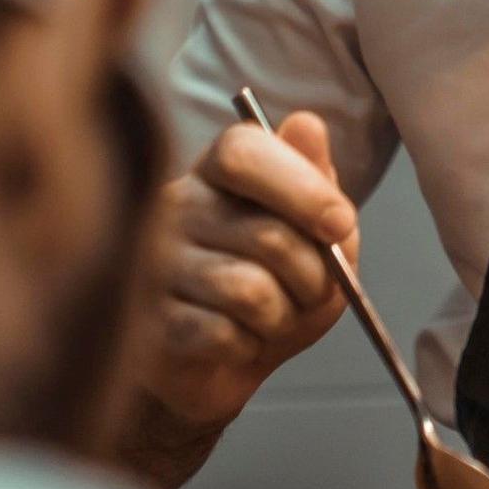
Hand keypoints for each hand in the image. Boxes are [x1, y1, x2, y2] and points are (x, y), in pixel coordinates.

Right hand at [138, 111, 359, 432]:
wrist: (230, 364)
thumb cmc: (279, 287)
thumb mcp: (318, 234)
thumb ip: (318, 183)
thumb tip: (305, 123)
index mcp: (216, 171)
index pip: (243, 150)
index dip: (303, 187)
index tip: (340, 224)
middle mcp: (175, 206)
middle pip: (269, 235)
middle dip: (314, 278)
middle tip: (311, 292)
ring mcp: (152, 264)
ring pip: (250, 291)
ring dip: (283, 317)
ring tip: (273, 319)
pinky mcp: (148, 323)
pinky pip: (222, 335)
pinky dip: (249, 346)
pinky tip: (239, 342)